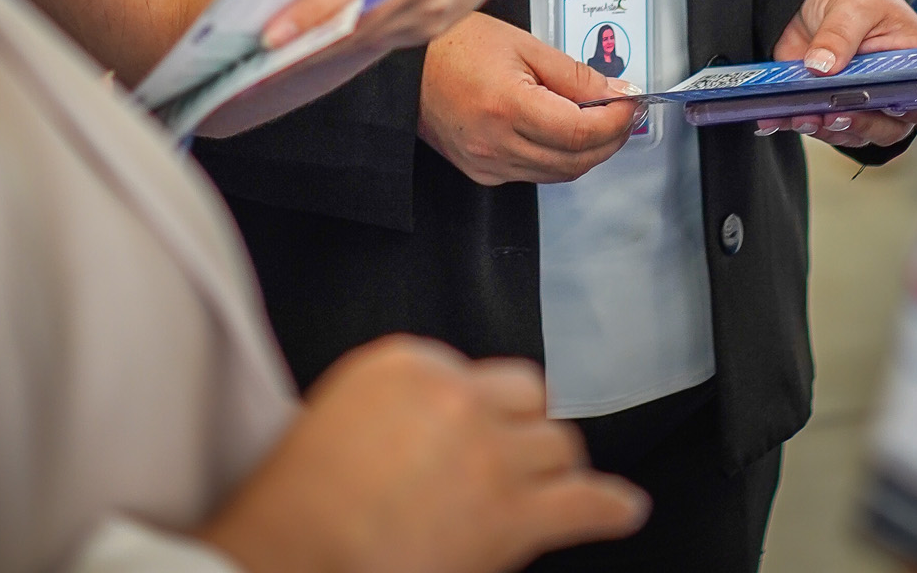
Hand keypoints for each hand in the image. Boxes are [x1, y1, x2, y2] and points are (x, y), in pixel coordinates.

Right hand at [194, 335, 647, 572]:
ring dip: (557, 469)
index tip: (481, 431)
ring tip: (559, 485)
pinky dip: (608, 507)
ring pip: (559, 445)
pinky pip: (582, 502)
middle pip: (528, 398)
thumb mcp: (342, 413)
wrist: (293, 556)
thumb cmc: (299, 504)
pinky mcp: (511, 514)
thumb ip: (400, 403)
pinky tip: (623, 509)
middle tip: (520, 458)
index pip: (477, 372)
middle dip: (526, 430)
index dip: (484, 410)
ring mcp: (489, 453)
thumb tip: (431, 427)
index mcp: (408, 363)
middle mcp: (457, 396)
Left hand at [266, 0, 520, 52]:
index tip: (276, 35)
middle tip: (274, 55)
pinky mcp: (446, 20)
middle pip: (362, 19)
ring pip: (376, 35)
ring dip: (334, 45)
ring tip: (296, 51)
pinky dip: (366, 39)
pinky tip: (344, 38)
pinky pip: (396, 37)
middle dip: (312, 42)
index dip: (310, 14)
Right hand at [419, 12, 640, 185]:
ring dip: (588, 151)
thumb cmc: (456, 45)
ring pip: (558, 173)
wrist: (406, 68)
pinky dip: (558, 157)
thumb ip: (573, 73)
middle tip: (624, 111)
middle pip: (575, 160)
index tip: (630, 101)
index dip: (615, 120)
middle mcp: (497, 146)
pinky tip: (563, 131)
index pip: (581, 131)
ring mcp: (487, 165)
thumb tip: (615, 91)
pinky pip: (534, 173)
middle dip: (610, 138)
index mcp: (508, 108)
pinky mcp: (481, 172)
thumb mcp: (523, 45)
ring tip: (600, 119)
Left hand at [765, 0, 916, 150]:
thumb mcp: (852, 6)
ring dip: (826, 131)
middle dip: (861, 125)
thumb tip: (821, 66)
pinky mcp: (826, 106)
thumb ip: (840, 35)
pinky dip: (796, 122)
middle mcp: (892, 94)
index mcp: (915, 66)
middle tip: (836, 115)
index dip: (914, 113)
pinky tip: (777, 118)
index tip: (889, 107)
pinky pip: (816, 125)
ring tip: (803, 117)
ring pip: (851, 134)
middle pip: (888, 128)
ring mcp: (859, 104)